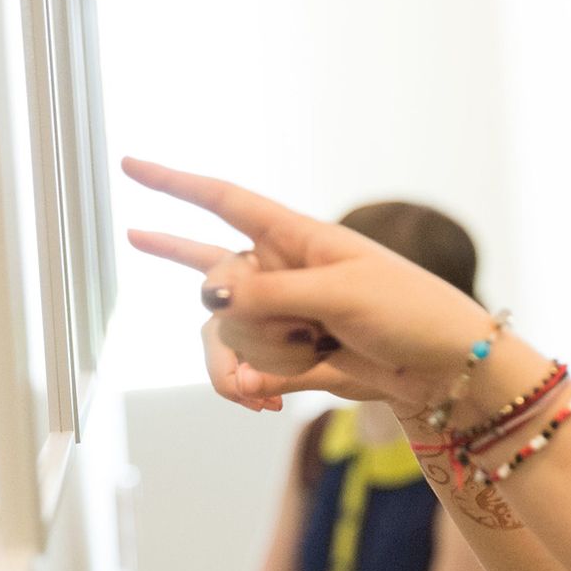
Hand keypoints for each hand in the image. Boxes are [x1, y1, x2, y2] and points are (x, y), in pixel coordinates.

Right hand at [123, 157, 497, 416]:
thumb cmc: (408, 311)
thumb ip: (270, 295)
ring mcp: (281, 318)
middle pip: (215, 283)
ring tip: (274, 383)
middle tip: (296, 329)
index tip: (128, 166)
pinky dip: (250, 390)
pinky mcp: (288, 360)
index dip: (174, 184)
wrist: (443, 371)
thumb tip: (209, 301)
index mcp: (296, 237)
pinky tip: (267, 405)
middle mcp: (280, 273)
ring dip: (241, 362)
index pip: (224, 200)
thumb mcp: (341, 293)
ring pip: (221, 335)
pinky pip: (242, 373)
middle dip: (240, 314)